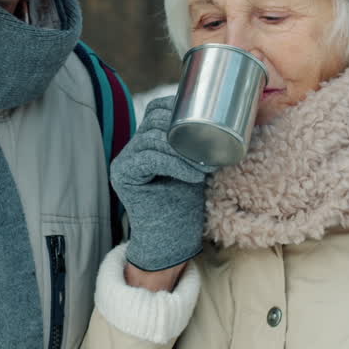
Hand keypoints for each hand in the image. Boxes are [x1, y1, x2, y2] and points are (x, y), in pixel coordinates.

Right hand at [111, 96, 214, 274]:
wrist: (170, 241)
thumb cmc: (184, 205)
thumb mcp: (192, 168)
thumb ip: (194, 148)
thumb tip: (225, 124)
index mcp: (145, 142)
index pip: (155, 111)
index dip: (176, 107)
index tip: (204, 116)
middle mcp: (130, 149)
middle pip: (153, 122)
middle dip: (182, 129)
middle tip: (210, 147)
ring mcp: (123, 161)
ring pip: (151, 139)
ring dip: (182, 149)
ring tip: (205, 163)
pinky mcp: (123, 176)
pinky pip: (149, 159)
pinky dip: (174, 164)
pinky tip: (193, 175)